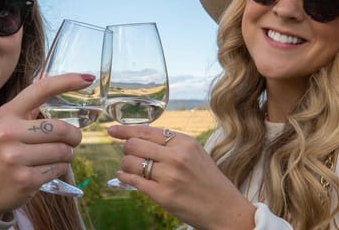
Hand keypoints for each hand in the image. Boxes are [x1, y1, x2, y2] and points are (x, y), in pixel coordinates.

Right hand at [0, 73, 92, 216]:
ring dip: (68, 155)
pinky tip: (47, 170)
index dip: (67, 81)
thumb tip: (54, 90)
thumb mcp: (2, 127)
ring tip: (57, 157)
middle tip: (73, 141)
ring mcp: (16, 158)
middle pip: (60, 128)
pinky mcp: (25, 180)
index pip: (41, 89)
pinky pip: (59, 169)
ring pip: (63, 151)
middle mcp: (9, 133)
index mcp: (6, 114)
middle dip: (74, 136)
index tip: (87, 78)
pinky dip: (60, 169)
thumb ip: (25, 113)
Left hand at [107, 125, 255, 228]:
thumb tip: (140, 138)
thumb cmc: (209, 181)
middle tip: (130, 155)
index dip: (125, 130)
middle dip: (126, 149)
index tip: (112, 130)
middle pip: (134, 145)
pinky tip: (125, 177)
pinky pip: (133, 181)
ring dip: (125, 165)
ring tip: (132, 169)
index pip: (146, 130)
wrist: (225, 209)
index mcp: (184, 142)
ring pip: (130, 162)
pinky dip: (125, 177)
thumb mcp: (195, 153)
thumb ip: (171, 145)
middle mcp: (176, 156)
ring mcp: (169, 176)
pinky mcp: (163, 195)